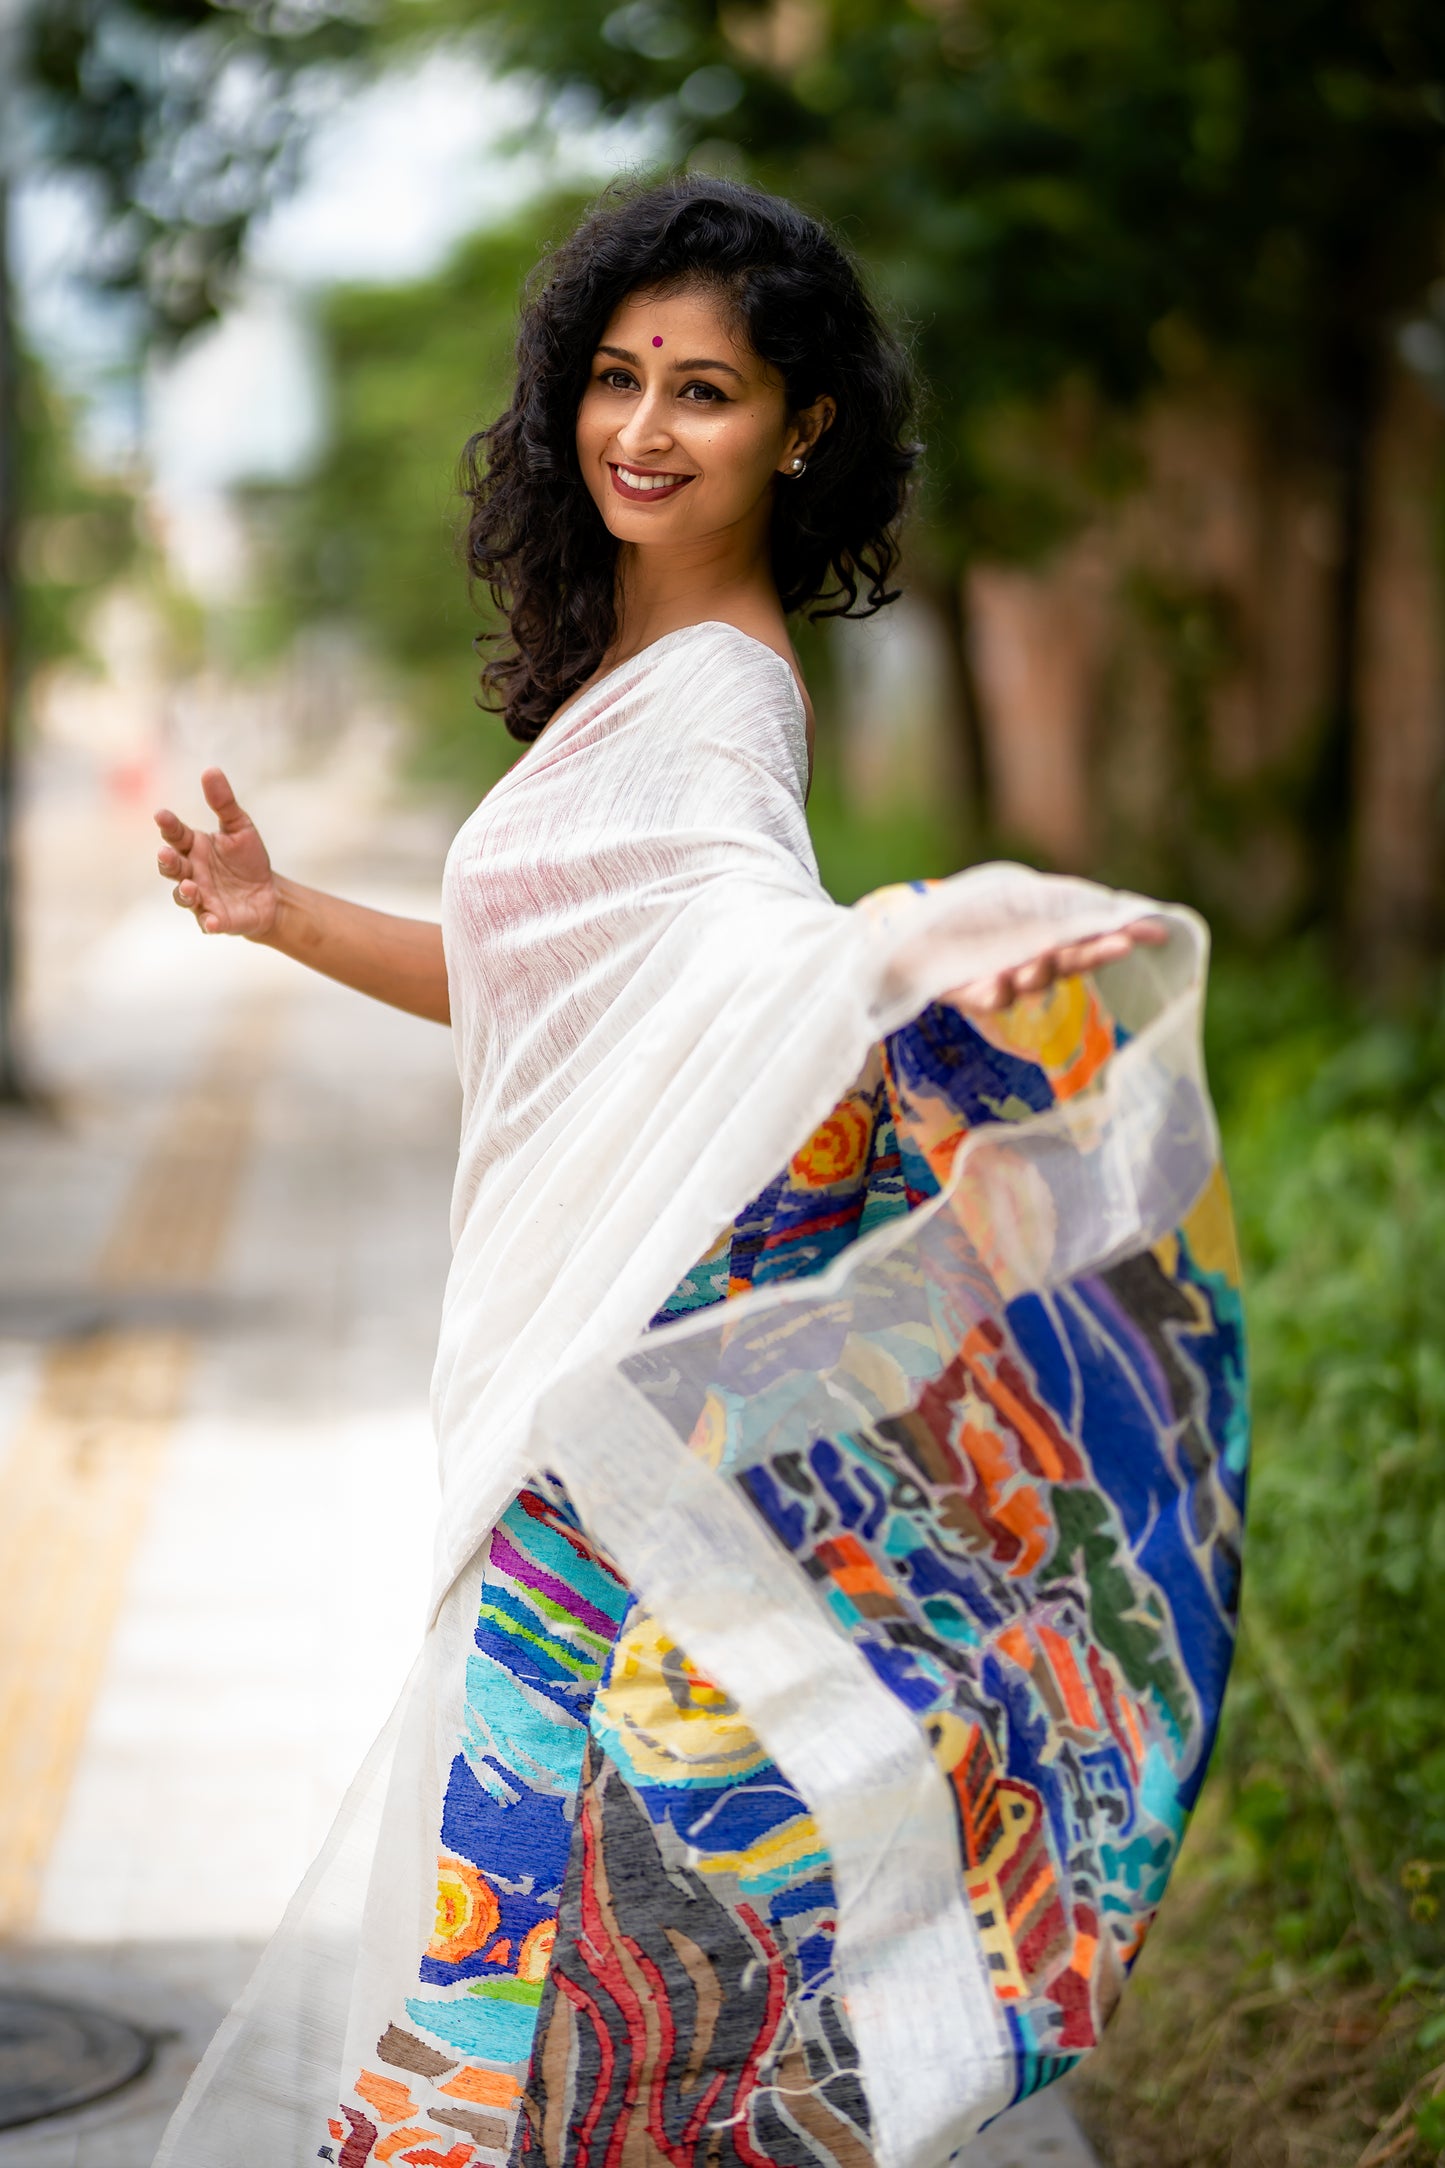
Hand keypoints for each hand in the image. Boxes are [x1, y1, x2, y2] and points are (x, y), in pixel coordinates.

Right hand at [153, 768, 279, 938]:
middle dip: (168, 861)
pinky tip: (212, 921)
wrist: (268, 895)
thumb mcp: (240, 827)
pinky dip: (208, 922)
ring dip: (183, 892)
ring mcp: (201, 897)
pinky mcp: (215, 919)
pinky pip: (208, 922)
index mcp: (194, 847)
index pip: (176, 834)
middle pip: (172, 866)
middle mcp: (191, 872)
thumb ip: (224, 803)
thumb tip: (210, 769)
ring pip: (183, 896)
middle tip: (166, 854)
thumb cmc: (247, 860)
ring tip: (189, 886)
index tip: (162, 815)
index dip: (168, 825)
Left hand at [949, 917, 1168, 1014]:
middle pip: (1071, 962)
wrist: (917, 935)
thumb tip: (1126, 907)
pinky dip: (998, 990)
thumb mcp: (1023, 898)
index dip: (1123, 935)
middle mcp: (1035, 964)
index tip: (1156, 932)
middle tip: (1121, 944)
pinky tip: (1001, 979)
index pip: (1094, 938)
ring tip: (1046, 955)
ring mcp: (1006, 980)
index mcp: (1051, 939)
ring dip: (1043, 969)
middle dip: (1096, 954)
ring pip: (1033, 980)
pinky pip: (991, 998)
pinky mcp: (974, 994)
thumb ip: (1069, 904)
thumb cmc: (976, 915)